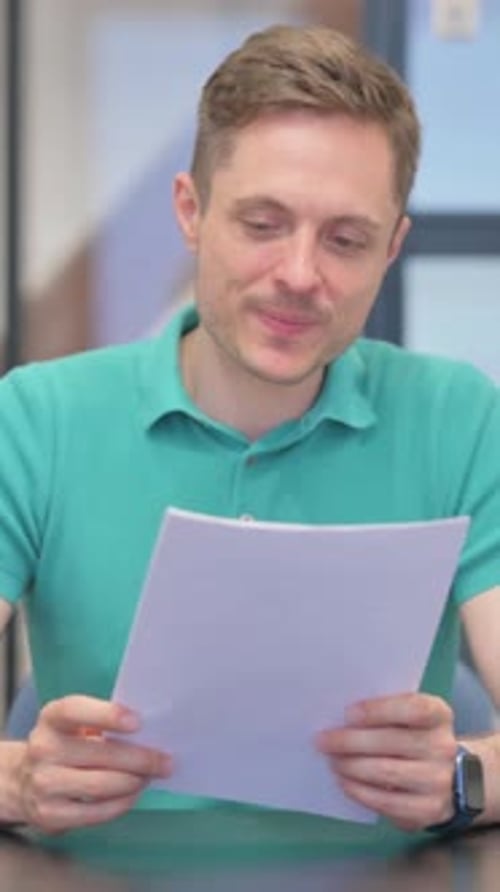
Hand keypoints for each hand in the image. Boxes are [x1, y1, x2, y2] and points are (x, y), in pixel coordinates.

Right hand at [15, 695, 171, 833]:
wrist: (24, 781)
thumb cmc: (66, 745)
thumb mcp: (75, 725)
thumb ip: (105, 723)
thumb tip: (151, 732)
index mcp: (52, 718)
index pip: (75, 710)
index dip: (107, 715)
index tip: (138, 722)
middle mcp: (43, 748)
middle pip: (99, 753)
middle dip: (140, 759)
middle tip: (166, 761)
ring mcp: (43, 783)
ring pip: (100, 785)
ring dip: (134, 782)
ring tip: (151, 776)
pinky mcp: (50, 814)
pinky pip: (95, 812)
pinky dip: (121, 803)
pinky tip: (133, 794)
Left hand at [316, 692, 456, 830]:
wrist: (448, 778)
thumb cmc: (415, 736)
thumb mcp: (409, 716)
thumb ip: (384, 711)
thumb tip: (341, 718)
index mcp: (439, 714)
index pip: (413, 708)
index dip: (379, 710)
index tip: (348, 714)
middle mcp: (443, 747)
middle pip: (393, 742)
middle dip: (350, 741)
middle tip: (323, 740)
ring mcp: (438, 780)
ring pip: (387, 772)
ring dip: (352, 766)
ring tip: (331, 761)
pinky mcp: (428, 810)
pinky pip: (388, 802)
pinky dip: (360, 791)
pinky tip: (344, 782)